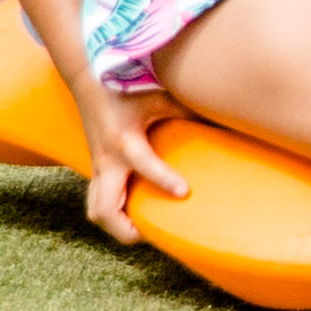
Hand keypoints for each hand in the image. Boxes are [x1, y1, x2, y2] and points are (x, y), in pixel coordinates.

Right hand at [76, 79, 191, 245]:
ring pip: (96, 211)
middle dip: (126, 229)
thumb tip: (224, 117)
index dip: (164, 180)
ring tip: (145, 228)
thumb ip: (186, 110)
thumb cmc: (126, 85)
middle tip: (155, 232)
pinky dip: (113, 213)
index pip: (144, 165)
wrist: (86, 78)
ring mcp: (98, 168)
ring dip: (117, 225)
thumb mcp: (158, 95)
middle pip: (103, 210)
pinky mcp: (96, 169)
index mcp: (124, 141)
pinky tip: (136, 213)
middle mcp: (107, 160)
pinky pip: (98, 201)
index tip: (185, 193)